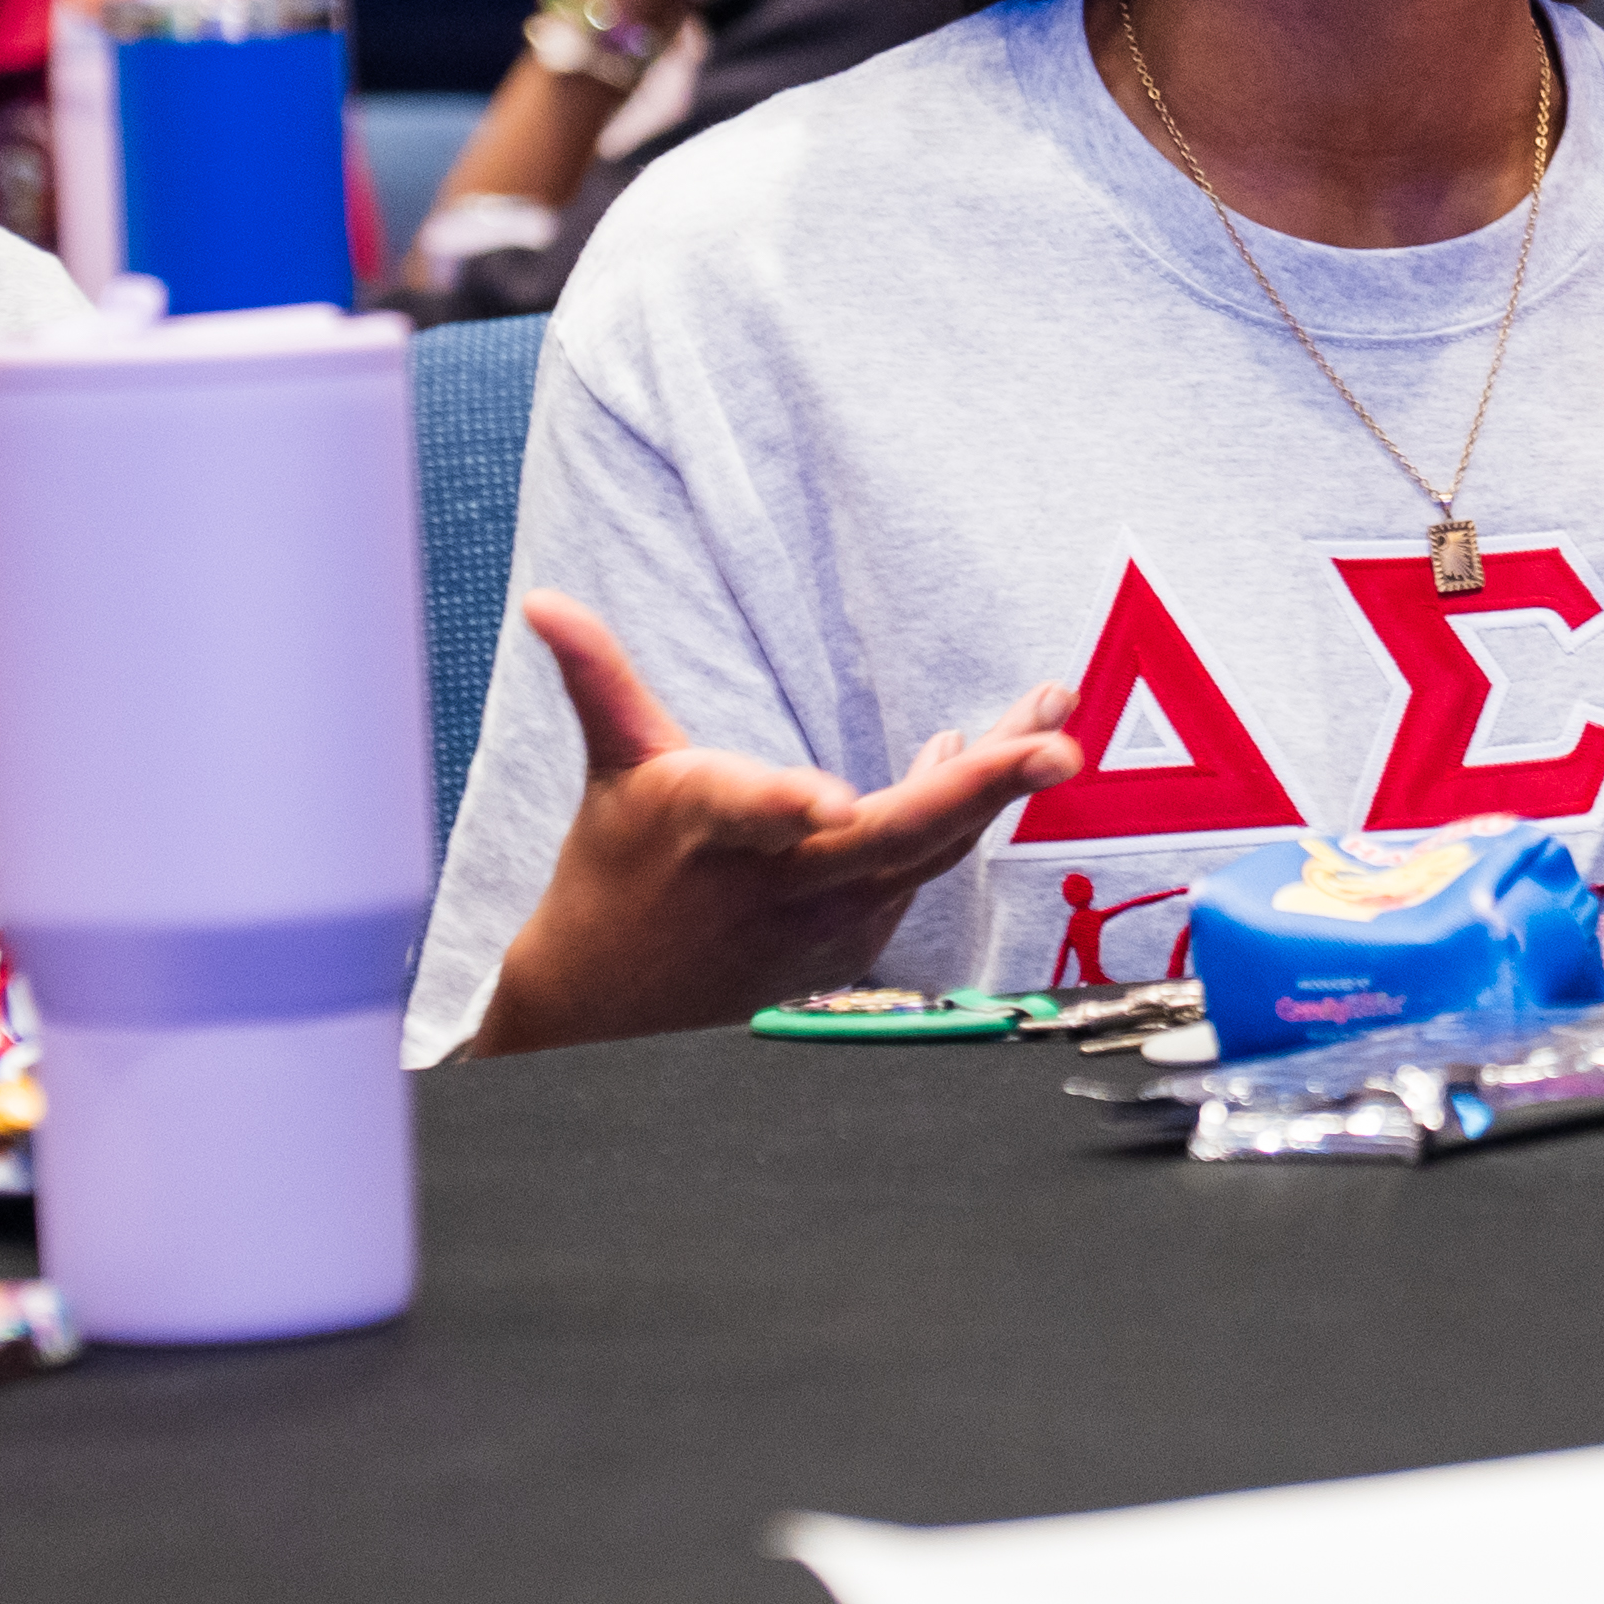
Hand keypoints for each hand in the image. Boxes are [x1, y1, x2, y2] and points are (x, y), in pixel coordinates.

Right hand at [479, 599, 1074, 1051]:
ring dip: (999, 784)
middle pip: (891, 838)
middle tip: (1057, 745)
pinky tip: (992, 756)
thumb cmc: (617, 865)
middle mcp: (778, 883)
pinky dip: (962, 812)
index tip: (830, 798)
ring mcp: (827, 921)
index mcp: (706, 829)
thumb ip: (600, 677)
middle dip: (983, 788)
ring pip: (930, 847)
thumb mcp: (612, 766)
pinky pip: (925, 867)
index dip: (786, 806)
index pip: (750, 814)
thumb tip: (546, 600)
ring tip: (1053, 715)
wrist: (614, 1002)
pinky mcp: (856, 940)